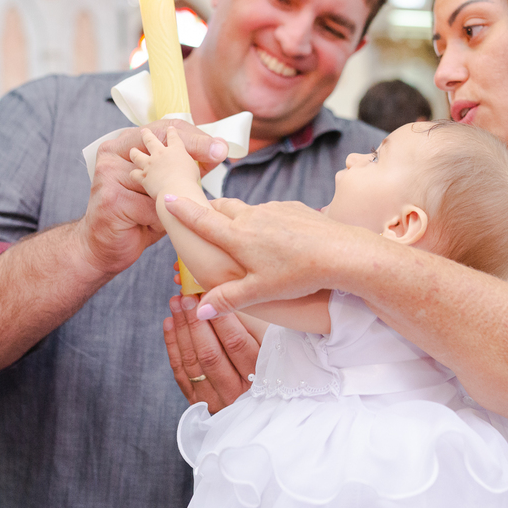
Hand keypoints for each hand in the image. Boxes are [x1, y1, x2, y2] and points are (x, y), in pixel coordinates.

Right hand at [77, 123, 224, 274]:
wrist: (102, 248)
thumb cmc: (136, 217)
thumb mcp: (160, 187)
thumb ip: (180, 169)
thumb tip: (218, 150)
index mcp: (124, 144)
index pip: (165, 128)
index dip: (194, 136)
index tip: (218, 148)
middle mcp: (114, 153)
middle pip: (162, 144)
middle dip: (193, 149)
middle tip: (219, 153)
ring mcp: (110, 174)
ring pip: (160, 180)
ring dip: (175, 195)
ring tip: (187, 204)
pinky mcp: (112, 199)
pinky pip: (151, 207)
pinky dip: (160, 220)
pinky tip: (155, 226)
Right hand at [163, 197, 375, 315]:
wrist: (341, 252)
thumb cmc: (298, 274)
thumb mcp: (260, 292)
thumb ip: (228, 299)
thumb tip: (199, 310)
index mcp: (238, 236)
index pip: (202, 219)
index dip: (182, 209)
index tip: (167, 198)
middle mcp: (252, 216)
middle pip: (222, 207)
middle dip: (209, 209)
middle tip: (201, 214)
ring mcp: (274, 209)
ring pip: (248, 209)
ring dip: (240, 217)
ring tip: (242, 234)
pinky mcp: (294, 207)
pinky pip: (272, 211)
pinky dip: (267, 221)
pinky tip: (278, 238)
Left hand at [164, 295, 259, 411]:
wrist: (265, 398)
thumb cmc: (271, 359)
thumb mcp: (270, 341)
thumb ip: (251, 323)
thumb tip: (223, 298)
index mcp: (260, 377)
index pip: (236, 344)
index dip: (219, 319)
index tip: (207, 296)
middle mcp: (238, 393)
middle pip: (210, 354)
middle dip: (195, 322)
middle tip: (185, 297)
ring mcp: (217, 401)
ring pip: (193, 363)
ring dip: (181, 330)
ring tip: (175, 304)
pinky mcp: (199, 403)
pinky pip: (181, 374)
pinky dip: (173, 347)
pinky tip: (169, 323)